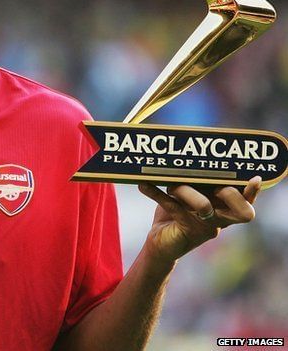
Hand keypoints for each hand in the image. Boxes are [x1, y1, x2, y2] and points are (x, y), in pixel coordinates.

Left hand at [137, 177, 260, 264]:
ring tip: (167, 183)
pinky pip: (173, 206)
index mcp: (225, 209)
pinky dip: (156, 193)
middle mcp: (221, 219)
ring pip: (202, 205)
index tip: (254, 178)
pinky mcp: (188, 231)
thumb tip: (185, 155)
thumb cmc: (177, 214)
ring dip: (183, 189)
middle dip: (225, 190)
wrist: (161, 242)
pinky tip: (143, 184)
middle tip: (208, 178)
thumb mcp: (188, 195)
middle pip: (235, 206)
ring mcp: (206, 227)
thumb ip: (195, 180)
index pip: (246, 202)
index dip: (253, 193)